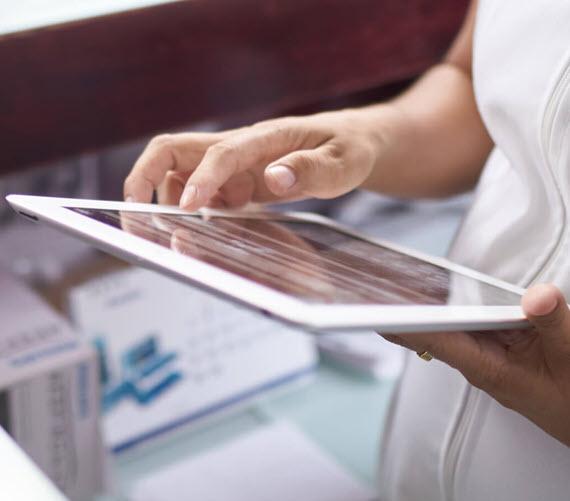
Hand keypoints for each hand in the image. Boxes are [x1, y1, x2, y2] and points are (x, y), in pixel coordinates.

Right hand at [123, 109, 382, 209]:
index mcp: (264, 138)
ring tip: (180, 234)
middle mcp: (239, 148)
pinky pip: (203, 194)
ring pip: (180, 175)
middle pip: (173, 150)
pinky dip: (195, 212)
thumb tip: (275, 177)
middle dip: (144, 176)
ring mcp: (234, 165)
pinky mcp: (236, 181)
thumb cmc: (346, 150)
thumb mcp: (343, 164)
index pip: (220, 153)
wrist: (349, 144)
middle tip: (135, 213)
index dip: (200, 180)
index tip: (187, 210)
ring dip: (170, 201)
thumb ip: (312, 170)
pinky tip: (209, 230)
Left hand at [382, 284, 569, 446]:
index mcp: (486, 367)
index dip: (401, 324)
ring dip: (420, 311)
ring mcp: (484, 358)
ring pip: (444, 330)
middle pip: (429, 331)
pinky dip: (447, 314)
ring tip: (392, 285)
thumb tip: (537, 296)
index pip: (432, 340)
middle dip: (402, 311)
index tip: (373, 310)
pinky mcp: (494, 354)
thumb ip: (553, 323)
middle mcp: (477, 362)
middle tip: (370, 286)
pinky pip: (463, 329)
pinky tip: (434, 298)